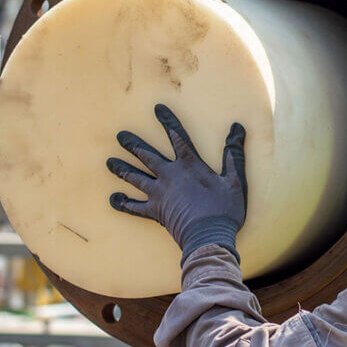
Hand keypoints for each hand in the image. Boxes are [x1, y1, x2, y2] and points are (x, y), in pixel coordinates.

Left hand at [107, 104, 246, 262]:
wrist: (208, 237)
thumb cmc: (224, 210)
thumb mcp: (235, 180)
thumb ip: (234, 153)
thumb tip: (237, 128)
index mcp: (189, 165)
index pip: (176, 136)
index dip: (167, 121)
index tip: (157, 108)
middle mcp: (170, 176)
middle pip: (147, 155)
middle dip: (132, 144)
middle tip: (120, 135)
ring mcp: (159, 194)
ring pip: (136, 177)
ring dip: (122, 168)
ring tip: (109, 162)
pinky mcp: (155, 211)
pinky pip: (134, 206)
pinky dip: (123, 202)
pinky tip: (113, 198)